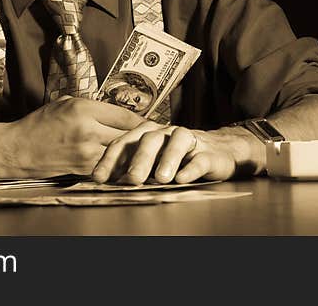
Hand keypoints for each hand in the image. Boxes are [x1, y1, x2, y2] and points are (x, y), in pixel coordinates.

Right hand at [2, 97, 145, 176]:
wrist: (17, 150)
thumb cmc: (39, 125)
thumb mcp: (66, 103)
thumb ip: (93, 107)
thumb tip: (119, 113)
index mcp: (83, 109)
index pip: (126, 116)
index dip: (143, 122)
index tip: (152, 124)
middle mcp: (87, 130)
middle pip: (129, 135)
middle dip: (144, 139)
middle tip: (157, 141)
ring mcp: (86, 152)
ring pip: (123, 155)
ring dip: (136, 155)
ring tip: (147, 154)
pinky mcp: (83, 169)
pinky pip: (110, 168)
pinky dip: (121, 167)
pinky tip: (127, 165)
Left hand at [91, 122, 245, 184]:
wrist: (218, 153)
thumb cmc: (177, 159)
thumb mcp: (152, 164)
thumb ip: (131, 169)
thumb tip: (106, 184)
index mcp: (147, 134)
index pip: (124, 143)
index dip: (110, 159)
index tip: (99, 178)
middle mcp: (165, 134)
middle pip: (149, 139)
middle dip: (139, 159)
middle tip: (131, 179)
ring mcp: (188, 141)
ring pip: (176, 143)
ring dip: (167, 159)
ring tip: (160, 178)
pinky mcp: (208, 153)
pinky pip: (200, 159)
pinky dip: (191, 168)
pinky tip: (182, 178)